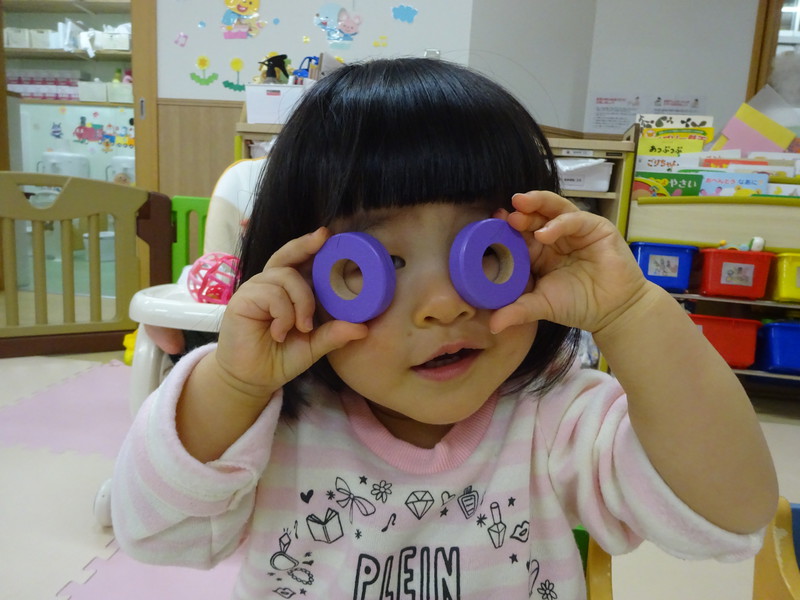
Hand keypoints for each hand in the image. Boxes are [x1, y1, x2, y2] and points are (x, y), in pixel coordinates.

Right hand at [212, 227, 367, 399]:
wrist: (252, 380)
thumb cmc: (280, 358)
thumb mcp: (313, 346)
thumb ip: (334, 334)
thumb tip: (364, 328)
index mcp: (288, 291)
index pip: (299, 261)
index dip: (310, 246)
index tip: (327, 235)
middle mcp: (271, 285)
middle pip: (288, 255)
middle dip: (305, 245)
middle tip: (323, 239)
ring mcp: (255, 290)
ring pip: (286, 276)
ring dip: (301, 302)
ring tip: (301, 327)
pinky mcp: (242, 300)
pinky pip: (271, 294)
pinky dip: (283, 314)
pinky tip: (280, 333)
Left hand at [490, 191, 650, 334]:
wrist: (613, 312)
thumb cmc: (577, 305)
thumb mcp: (541, 306)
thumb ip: (517, 311)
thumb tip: (492, 326)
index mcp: (539, 251)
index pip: (520, 233)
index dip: (505, 228)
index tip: (487, 226)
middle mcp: (555, 236)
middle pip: (535, 216)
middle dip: (519, 212)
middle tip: (502, 214)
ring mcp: (575, 230)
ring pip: (554, 209)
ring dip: (536, 205)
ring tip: (519, 207)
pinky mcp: (595, 228)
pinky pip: (575, 219)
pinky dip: (558, 223)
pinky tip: (544, 233)